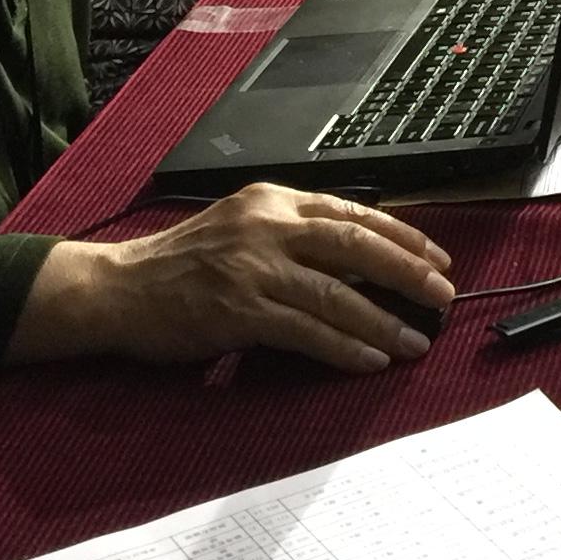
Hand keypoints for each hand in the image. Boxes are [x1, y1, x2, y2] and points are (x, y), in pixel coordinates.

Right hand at [14, 185, 453, 372]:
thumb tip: (362, 252)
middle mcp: (268, 226)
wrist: (118, 287)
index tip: (436, 256)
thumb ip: (294, 231)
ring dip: (382, 321)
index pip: (354, 212)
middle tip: (442, 295)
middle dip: (407, 272)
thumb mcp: (243, 225)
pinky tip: (369, 359)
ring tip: (414, 340)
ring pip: (336, 293)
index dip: (402, 235)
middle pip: (356, 245)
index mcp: (274, 200)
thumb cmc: (183, 262)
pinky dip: (343, 346)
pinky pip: (305, 330)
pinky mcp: (238, 310)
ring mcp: (253, 268)